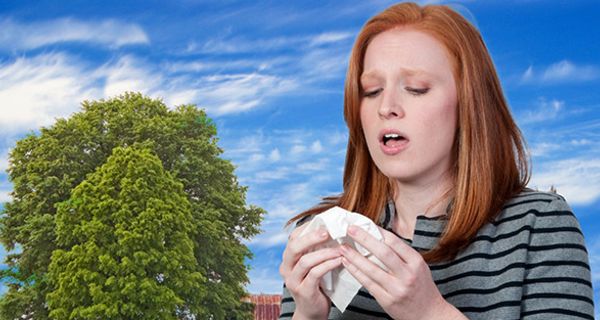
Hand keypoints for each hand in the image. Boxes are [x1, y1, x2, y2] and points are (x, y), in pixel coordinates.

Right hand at [279, 224, 342, 319]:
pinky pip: (315, 273)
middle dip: (312, 237)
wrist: (312, 312)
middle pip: (294, 246)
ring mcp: (293, 280)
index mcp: (288, 259)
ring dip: (325, 252)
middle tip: (328, 232)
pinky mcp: (303, 291)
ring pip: (306, 260)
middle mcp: (286, 268)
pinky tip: (339, 261)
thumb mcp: (314, 265)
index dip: (307, 228)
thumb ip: (317, 250)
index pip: (293, 237)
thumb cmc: (316, 285)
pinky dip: (328, 264)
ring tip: (340, 248)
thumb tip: (335, 230)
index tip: (324, 222)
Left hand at [340, 225, 465, 319]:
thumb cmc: (422, 287)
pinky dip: (356, 272)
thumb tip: (378, 237)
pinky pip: (368, 283)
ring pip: (371, 269)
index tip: (364, 223)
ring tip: (343, 247)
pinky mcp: (387, 300)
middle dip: (364, 239)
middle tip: (350, 229)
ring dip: (354, 257)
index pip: (394, 242)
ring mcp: (397, 288)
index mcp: (416, 262)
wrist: (429, 314)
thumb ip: (401, 254)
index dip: (377, 231)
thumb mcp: (419, 266)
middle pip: (383, 253)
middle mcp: (407, 275)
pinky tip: (347, 264)